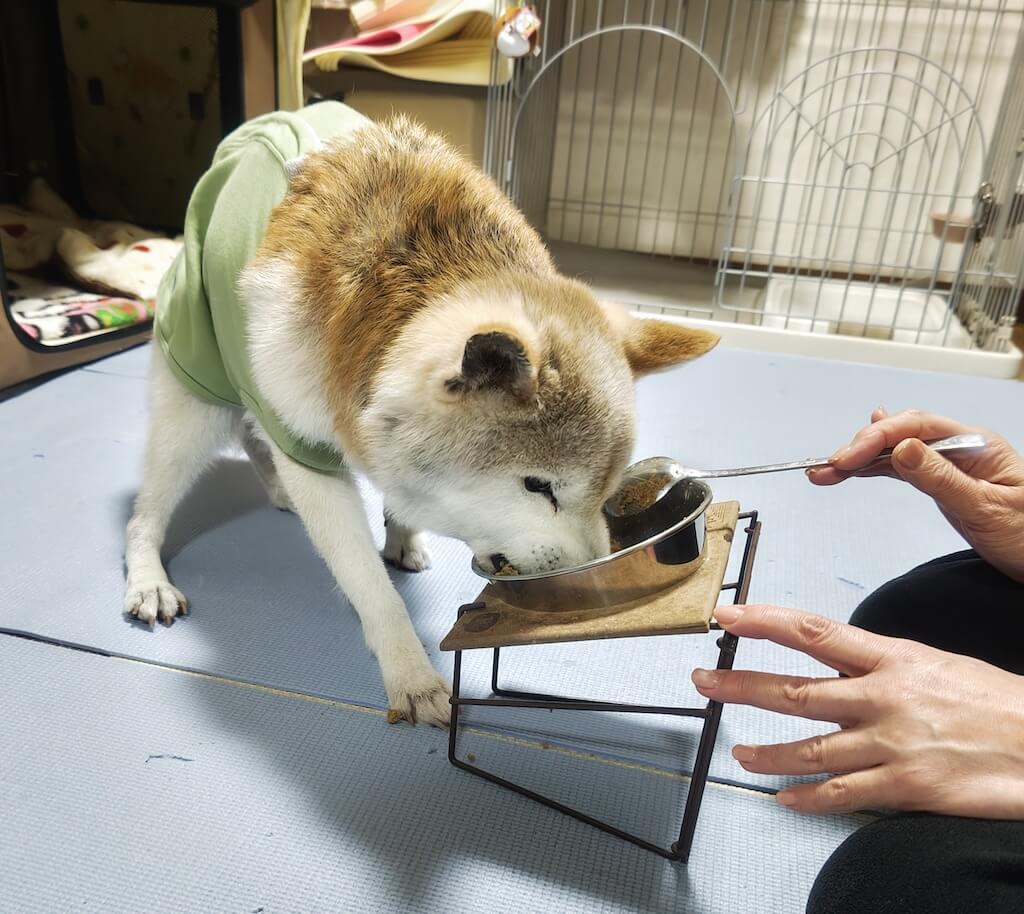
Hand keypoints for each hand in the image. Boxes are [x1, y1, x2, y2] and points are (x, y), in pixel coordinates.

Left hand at [692, 604, 1023, 816]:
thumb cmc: (991, 701)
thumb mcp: (931, 663)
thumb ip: (877, 663)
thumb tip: (834, 662)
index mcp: (891, 659)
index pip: (814, 633)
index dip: (765, 621)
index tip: (728, 615)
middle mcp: (884, 698)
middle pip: (796, 691)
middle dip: (741, 686)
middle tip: (705, 682)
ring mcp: (893, 744)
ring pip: (811, 749)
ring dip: (767, 752)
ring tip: (739, 752)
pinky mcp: (907, 787)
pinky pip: (844, 794)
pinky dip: (809, 799)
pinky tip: (785, 799)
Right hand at [808, 409, 1023, 581]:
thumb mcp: (986, 509)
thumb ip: (942, 478)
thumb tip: (900, 448)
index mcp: (976, 444)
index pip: (916, 427)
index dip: (876, 438)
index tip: (846, 458)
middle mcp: (960, 448)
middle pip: (900, 434)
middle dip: (859, 447)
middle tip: (828, 467)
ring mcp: (950, 464)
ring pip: (895, 451)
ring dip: (859, 459)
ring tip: (824, 471)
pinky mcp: (943, 482)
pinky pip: (902, 468)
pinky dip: (874, 468)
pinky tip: (855, 463)